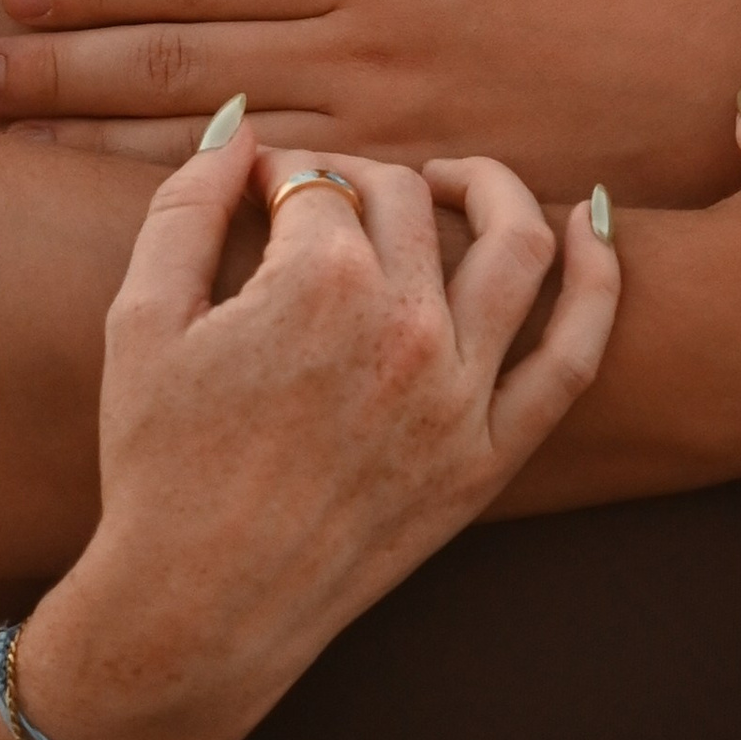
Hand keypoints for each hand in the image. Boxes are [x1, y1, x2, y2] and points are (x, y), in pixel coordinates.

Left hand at [0, 0, 740, 205]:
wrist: (719, 80)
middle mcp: (368, 50)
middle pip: (181, 64)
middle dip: (61, 68)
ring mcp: (390, 139)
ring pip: (216, 151)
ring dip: (100, 150)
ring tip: (10, 152)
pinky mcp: (419, 208)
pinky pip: (294, 219)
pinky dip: (209, 221)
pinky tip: (138, 231)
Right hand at [22, 126, 619, 739]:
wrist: (198, 609)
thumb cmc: (158, 464)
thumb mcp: (142, 318)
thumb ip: (187, 204)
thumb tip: (241, 130)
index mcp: (318, 283)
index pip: (319, 182)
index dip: (281, 179)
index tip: (258, 196)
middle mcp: (405, 327)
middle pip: (406, 202)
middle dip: (361, 183)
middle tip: (325, 205)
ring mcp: (459, 395)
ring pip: (518, 245)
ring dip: (493, 188)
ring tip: (452, 181)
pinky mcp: (489, 457)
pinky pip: (574, 356)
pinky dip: (599, 281)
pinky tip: (592, 225)